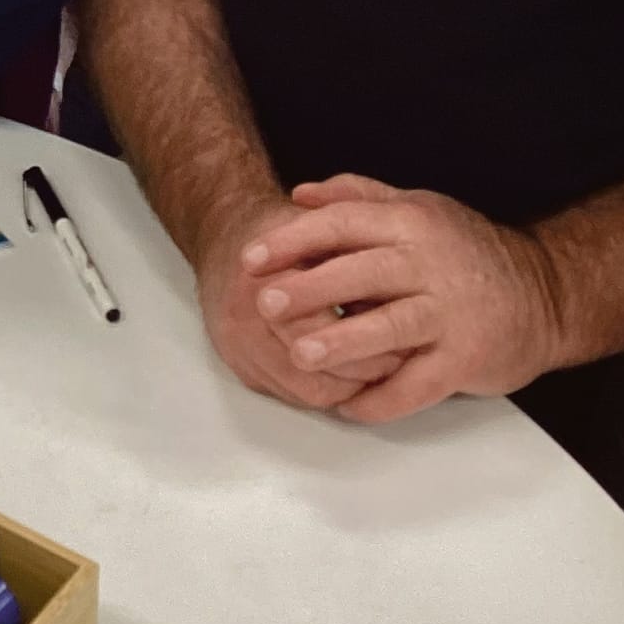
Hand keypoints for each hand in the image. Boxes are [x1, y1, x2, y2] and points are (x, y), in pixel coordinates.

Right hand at [195, 192, 400, 412]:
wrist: (222, 234)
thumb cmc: (281, 230)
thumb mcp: (320, 229)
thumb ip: (352, 264)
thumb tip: (398, 304)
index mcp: (264, 281)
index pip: (321, 330)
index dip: (367, 338)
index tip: (401, 338)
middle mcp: (242, 317)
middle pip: (313, 368)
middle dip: (360, 369)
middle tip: (396, 361)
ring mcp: (236, 345)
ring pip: (305, 391)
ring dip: (344, 385)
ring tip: (374, 368)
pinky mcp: (238, 365)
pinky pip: (290, 395)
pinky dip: (323, 387)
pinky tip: (343, 370)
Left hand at [242, 172, 563, 422]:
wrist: (544, 294)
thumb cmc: (464, 251)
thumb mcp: (417, 208)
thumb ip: (358, 198)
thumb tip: (299, 195)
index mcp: (411, 223)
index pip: (344, 224)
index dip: (295, 240)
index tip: (252, 258)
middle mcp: (431, 264)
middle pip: (364, 273)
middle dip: (311, 289)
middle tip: (264, 305)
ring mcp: (452, 314)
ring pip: (392, 327)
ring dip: (344, 343)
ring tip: (301, 355)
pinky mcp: (468, 358)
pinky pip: (420, 384)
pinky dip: (383, 399)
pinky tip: (349, 406)